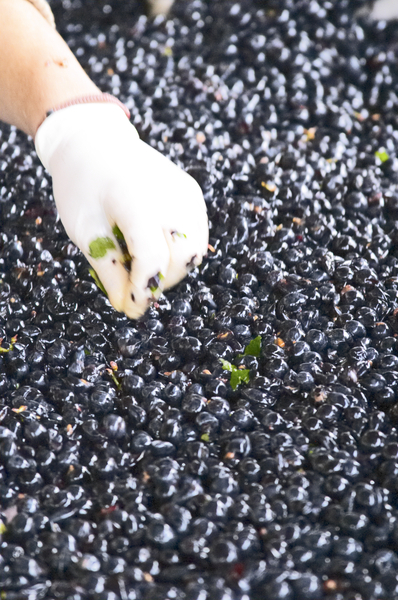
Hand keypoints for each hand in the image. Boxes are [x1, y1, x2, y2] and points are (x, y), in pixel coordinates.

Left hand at [35, 103, 207, 318]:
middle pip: (182, 258)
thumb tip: (128, 307)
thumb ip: (108, 270)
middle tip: (135, 285)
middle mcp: (170, 195)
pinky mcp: (193, 194)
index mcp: (135, 201)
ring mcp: (187, 193)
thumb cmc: (82, 186)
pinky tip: (155, 244)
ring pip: (196, 250)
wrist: (95, 142)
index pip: (152, 259)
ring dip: (174, 268)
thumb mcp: (84, 231)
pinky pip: (197, 234)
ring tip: (143, 263)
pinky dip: (181, 249)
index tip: (130, 307)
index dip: (142, 290)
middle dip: (161, 282)